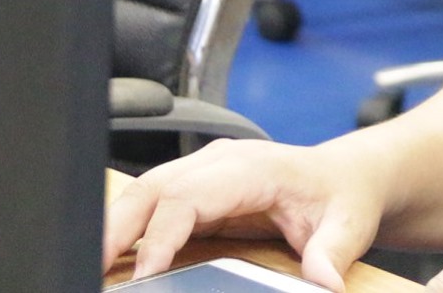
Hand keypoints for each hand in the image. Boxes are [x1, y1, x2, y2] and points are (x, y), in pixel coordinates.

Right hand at [103, 138, 387, 287]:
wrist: (347, 177)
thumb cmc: (343, 195)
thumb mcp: (350, 224)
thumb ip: (334, 251)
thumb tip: (323, 279)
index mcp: (252, 167)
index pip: (190, 195)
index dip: (162, 233)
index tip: (147, 273)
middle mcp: (221, 162)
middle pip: (154, 185)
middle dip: (118, 225)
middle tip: (92, 266)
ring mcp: (205, 172)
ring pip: (145, 190)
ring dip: (115, 224)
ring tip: (92, 264)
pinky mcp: (197, 188)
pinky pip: (154, 201)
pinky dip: (129, 226)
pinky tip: (113, 256)